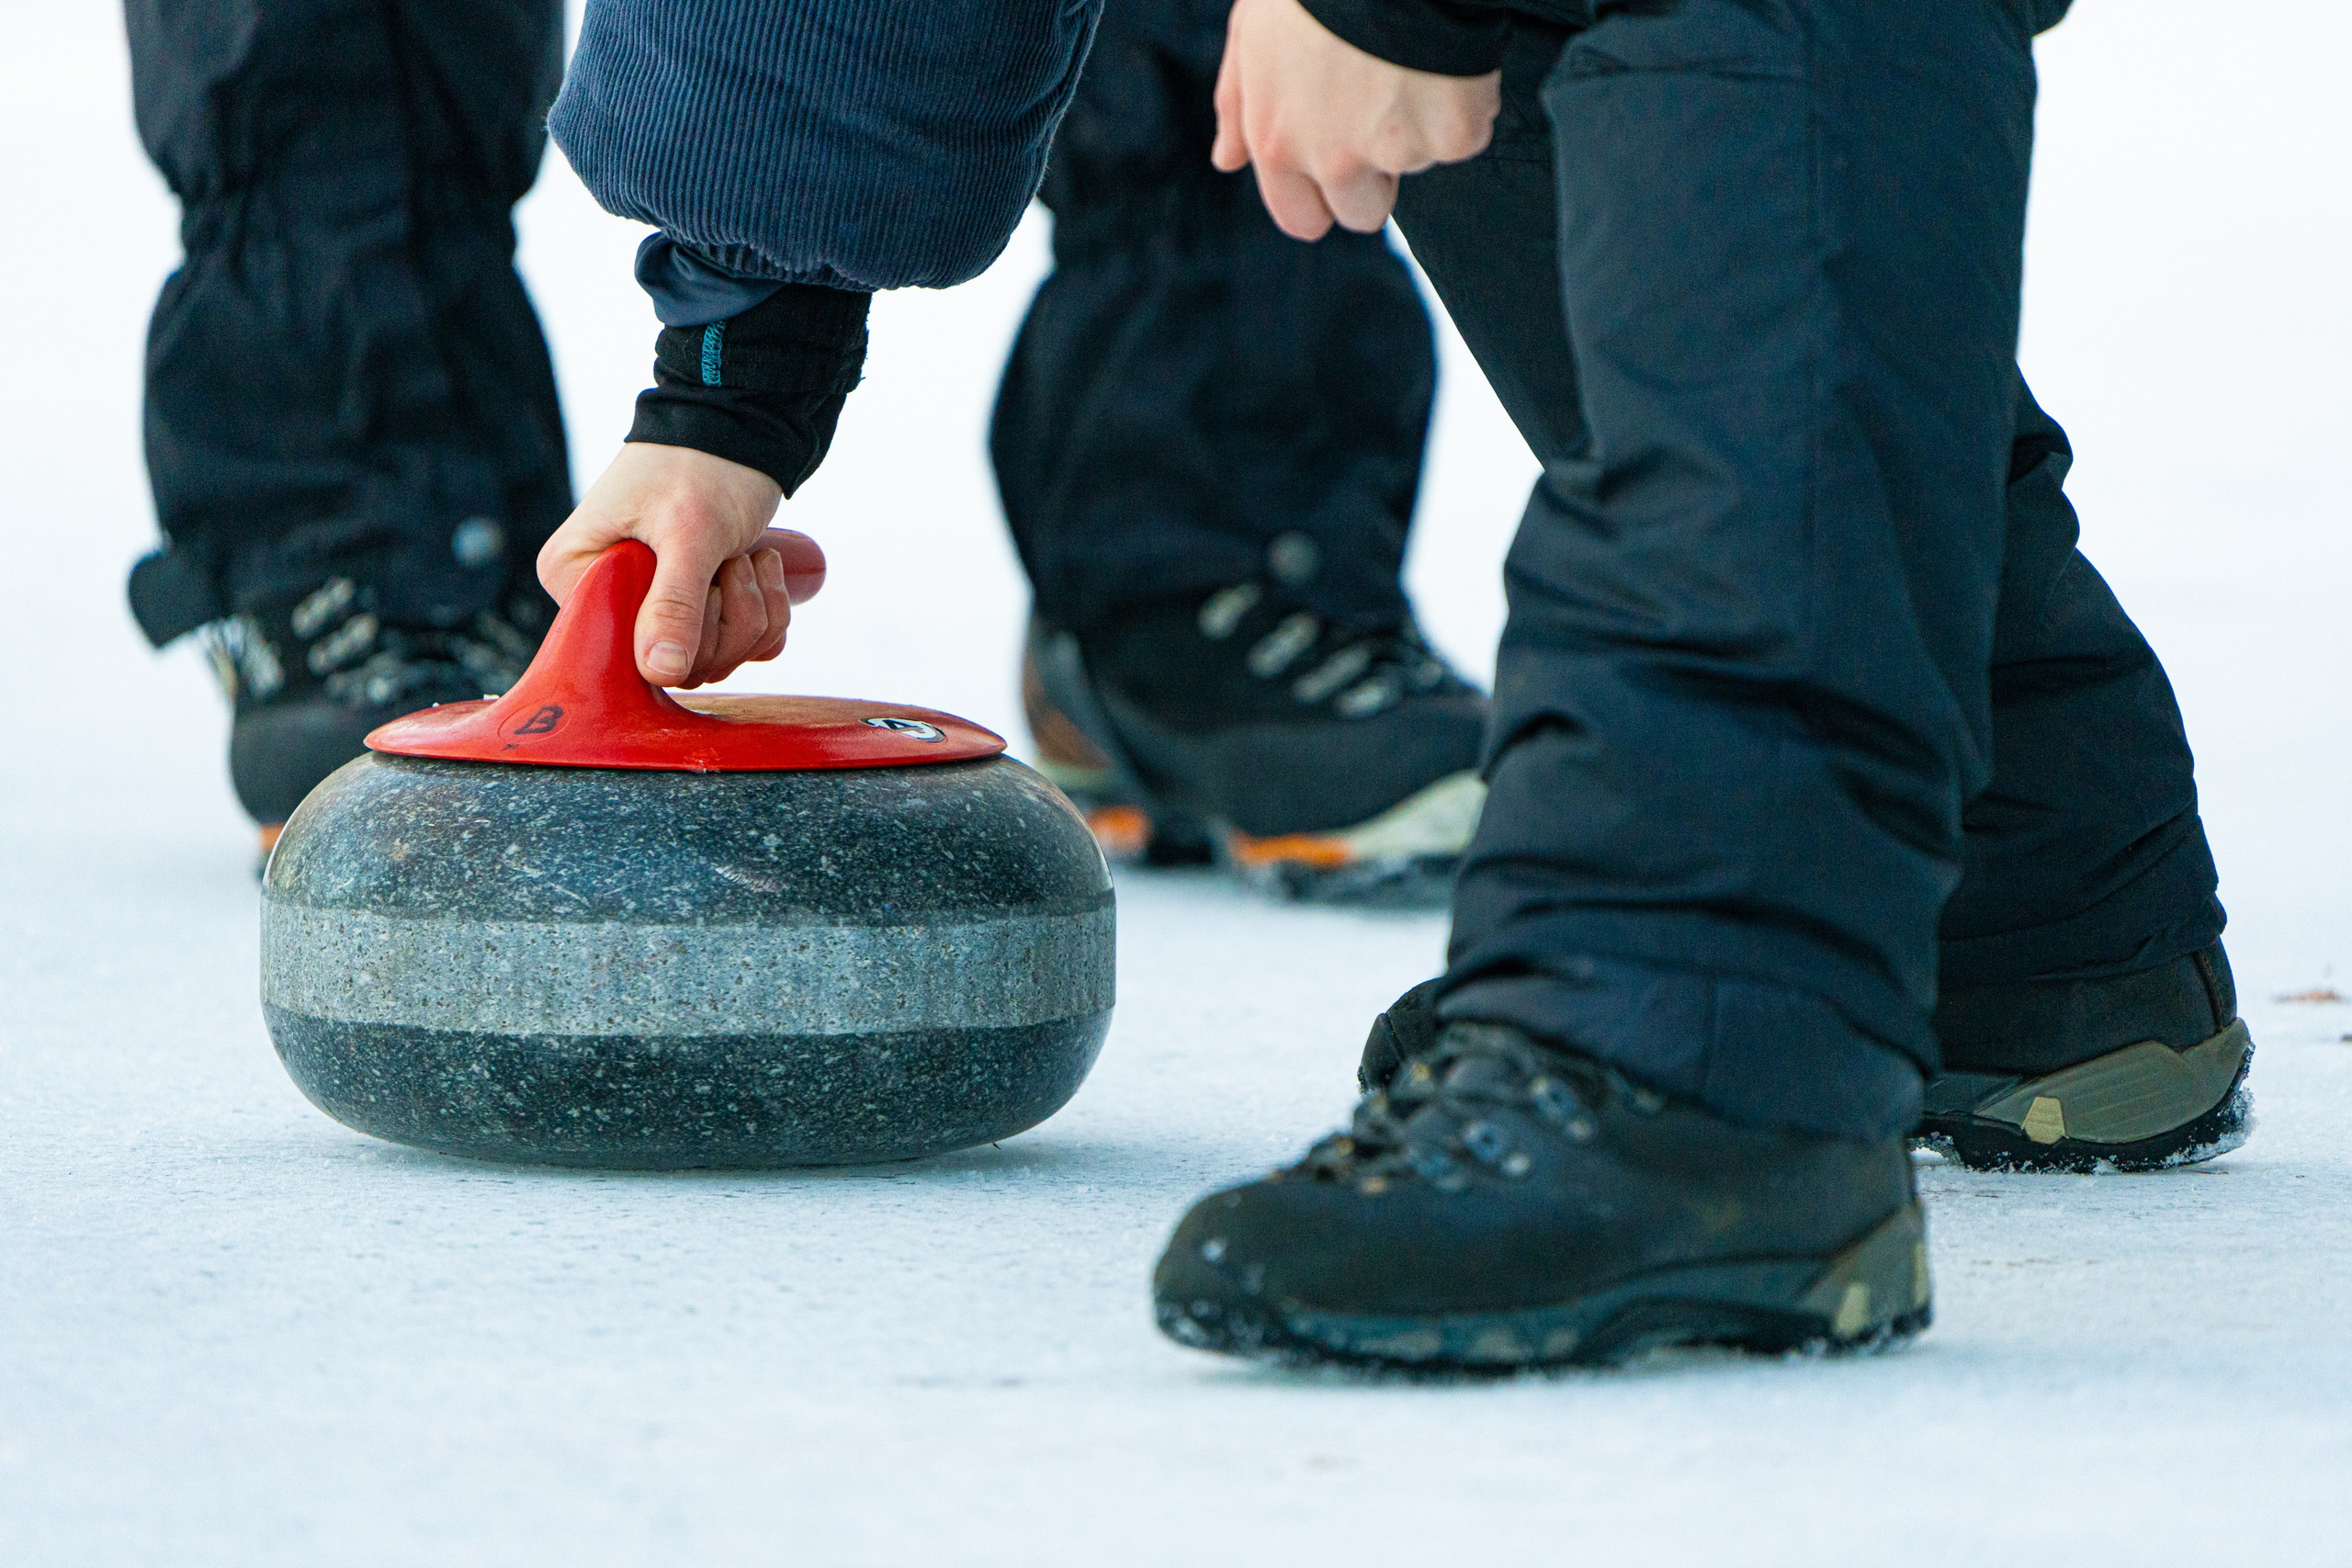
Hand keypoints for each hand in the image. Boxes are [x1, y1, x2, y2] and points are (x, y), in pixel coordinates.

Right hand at [537, 442, 826, 687]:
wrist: (739, 429)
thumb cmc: (702, 466)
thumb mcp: (688, 533)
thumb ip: (673, 604)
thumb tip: (658, 673)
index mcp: (576, 578)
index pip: (625, 653)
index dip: (683, 632)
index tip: (705, 581)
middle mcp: (606, 600)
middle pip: (678, 664)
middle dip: (729, 618)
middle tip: (734, 560)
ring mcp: (652, 608)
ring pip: (716, 658)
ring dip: (754, 611)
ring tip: (749, 555)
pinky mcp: (695, 609)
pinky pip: (740, 647)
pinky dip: (767, 614)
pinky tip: (762, 567)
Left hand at [1211, 0, 1499, 240]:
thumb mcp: (1252, 34)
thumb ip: (1238, 104)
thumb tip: (1226, 160)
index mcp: (1277, 143)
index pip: (1301, 219)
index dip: (1322, 197)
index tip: (1339, 167)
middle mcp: (1332, 160)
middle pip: (1363, 212)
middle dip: (1376, 176)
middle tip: (1381, 108)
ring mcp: (1396, 152)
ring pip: (1416, 164)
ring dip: (1419, 127)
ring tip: (1407, 59)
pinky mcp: (1453, 134)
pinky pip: (1466, 135)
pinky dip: (1464, 102)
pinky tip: (1443, 55)